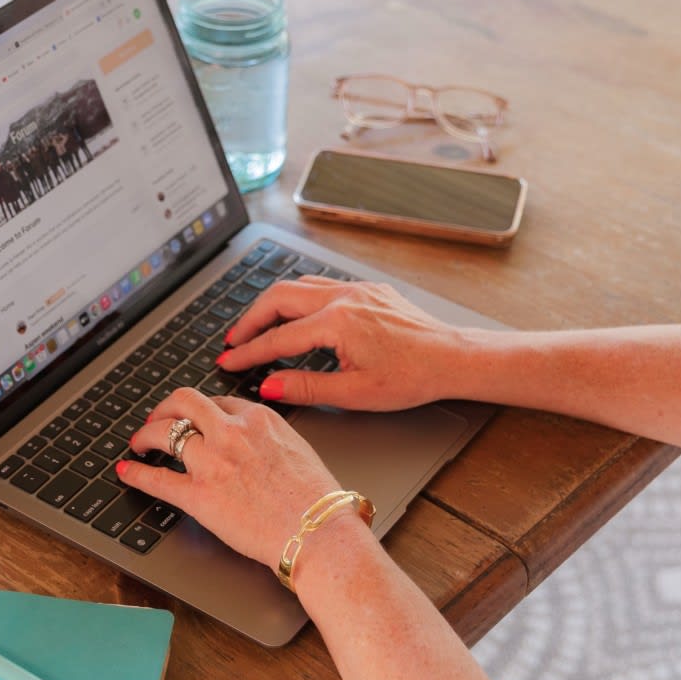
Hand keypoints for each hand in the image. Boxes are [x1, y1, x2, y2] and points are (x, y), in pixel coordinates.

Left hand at [115, 387, 342, 569]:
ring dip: (146, 435)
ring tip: (139, 442)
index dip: (200, 411)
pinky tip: (127, 471)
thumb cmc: (317, 501)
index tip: (193, 418)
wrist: (318, 532)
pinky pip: (156, 478)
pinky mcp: (198, 495)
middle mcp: (232, 432)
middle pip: (184, 402)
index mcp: (258, 420)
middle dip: (165, 408)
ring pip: (164, 431)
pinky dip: (136, 473)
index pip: (218, 402)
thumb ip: (270, 440)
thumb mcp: (298, 450)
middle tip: (157, 420)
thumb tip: (257, 445)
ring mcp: (212, 461)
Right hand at [218, 277, 474, 410]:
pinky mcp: (368, 290)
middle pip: (278, 297)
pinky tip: (295, 315)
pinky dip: (298, 299)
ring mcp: (356, 289)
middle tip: (233, 341)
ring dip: (272, 305)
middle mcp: (343, 298)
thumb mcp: (355, 393)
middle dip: (250, 319)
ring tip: (257, 327)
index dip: (248, 353)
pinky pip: (322, 286)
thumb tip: (269, 386)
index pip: (278, 338)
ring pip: (299, 286)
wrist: (452, 358)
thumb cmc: (412, 378)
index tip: (227, 362)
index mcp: (337, 322)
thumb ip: (306, 388)